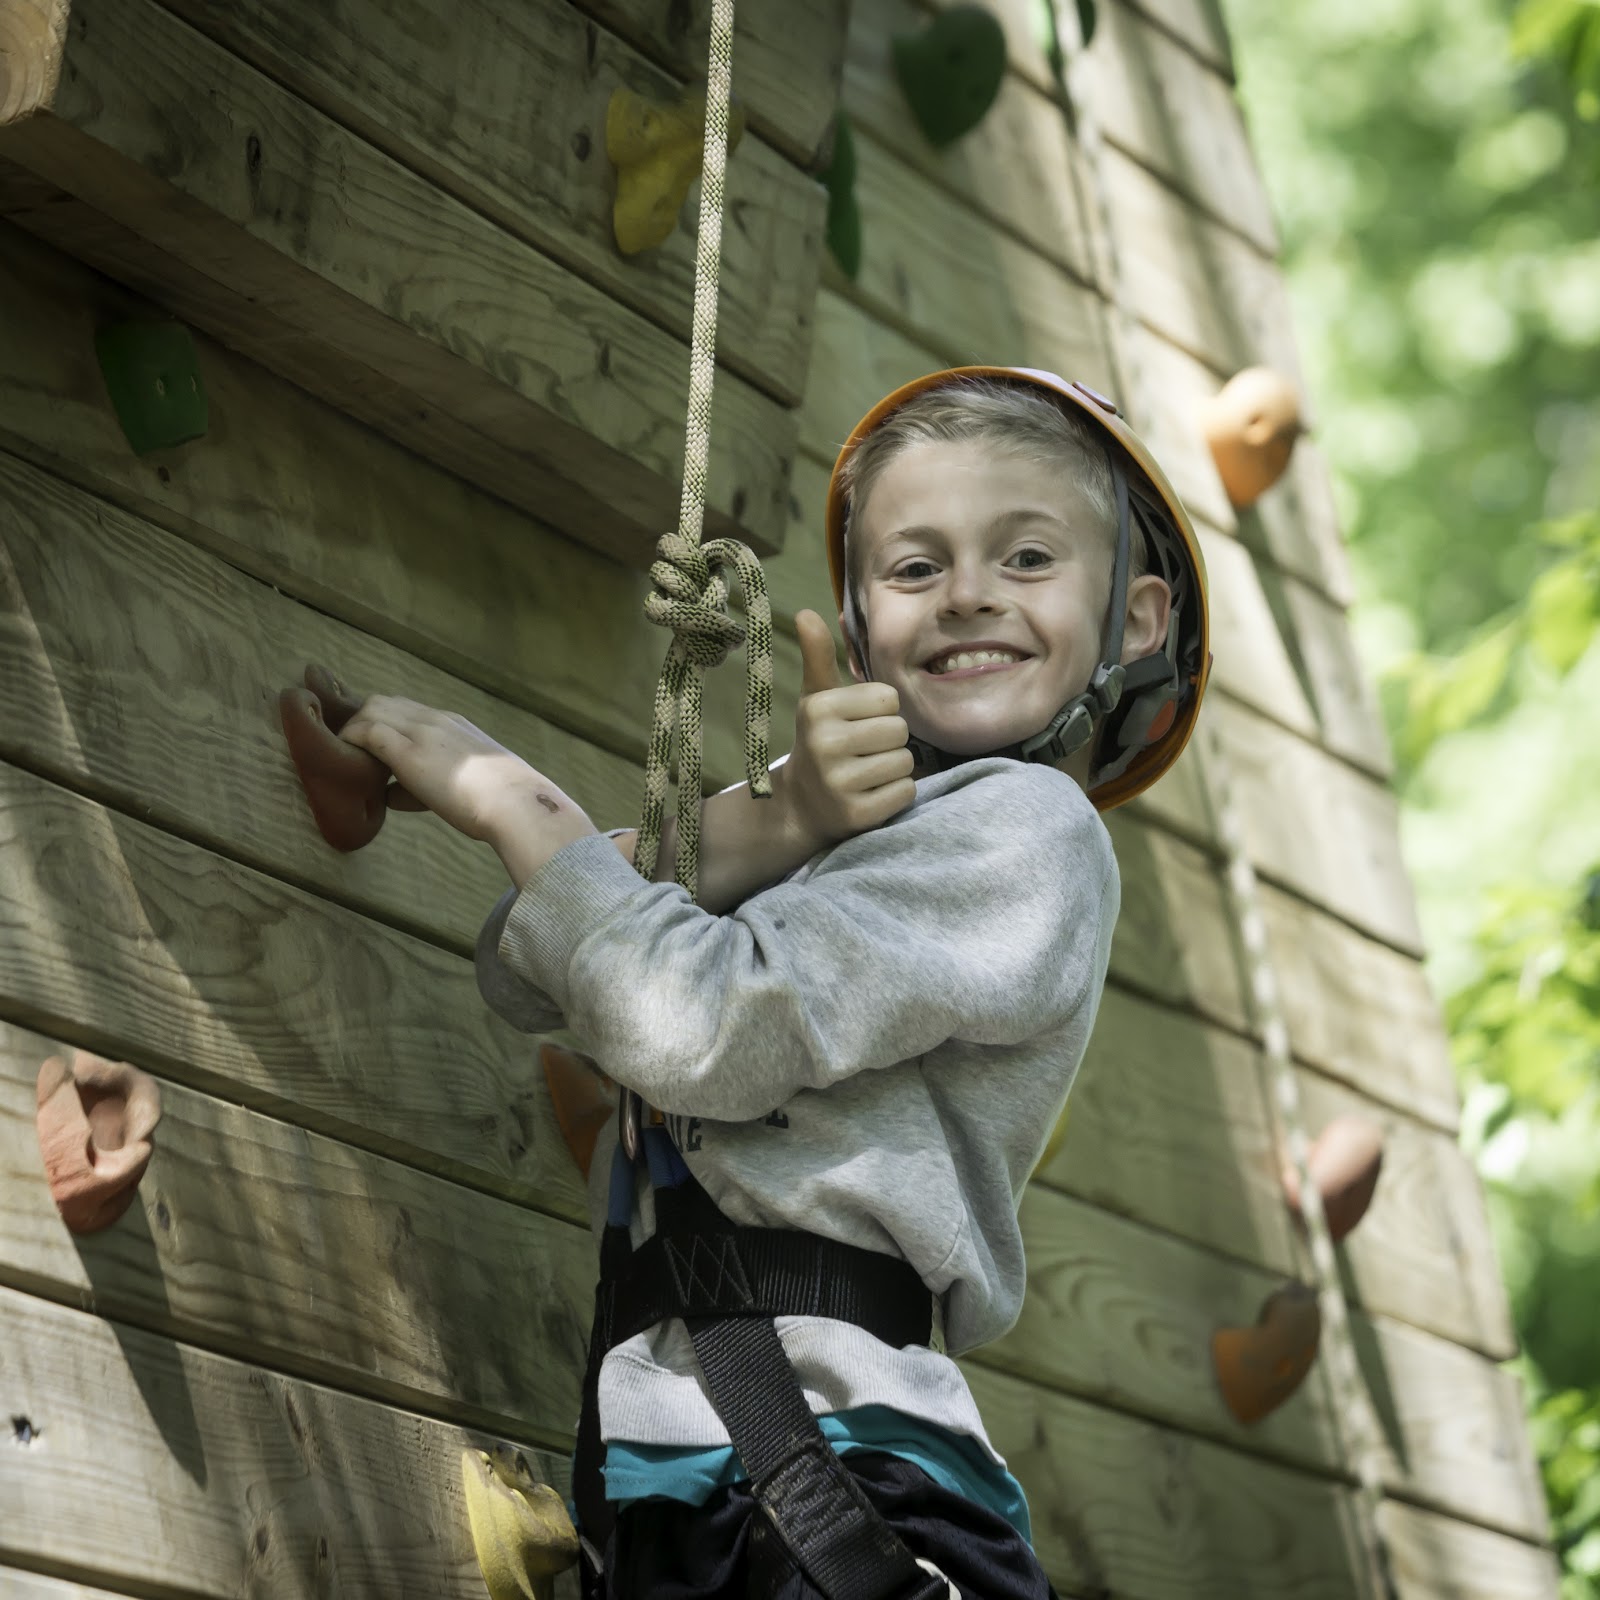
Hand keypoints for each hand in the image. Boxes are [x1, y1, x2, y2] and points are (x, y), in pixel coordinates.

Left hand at [336, 692, 570, 848]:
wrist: (513, 800)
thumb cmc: (499, 800)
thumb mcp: (468, 782)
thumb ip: (429, 785)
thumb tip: (391, 795)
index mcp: (453, 723)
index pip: (407, 708)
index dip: (384, 720)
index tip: (371, 741)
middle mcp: (435, 719)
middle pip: (383, 702)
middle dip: (363, 720)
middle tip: (352, 748)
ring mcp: (420, 732)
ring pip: (371, 709)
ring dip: (354, 729)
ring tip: (344, 754)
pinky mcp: (407, 751)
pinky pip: (366, 732)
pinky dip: (351, 741)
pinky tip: (345, 760)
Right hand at [781, 610, 914, 844]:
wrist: (801, 806)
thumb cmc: (819, 742)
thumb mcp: (816, 698)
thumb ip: (818, 656)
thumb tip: (805, 612)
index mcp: (819, 708)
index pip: (889, 698)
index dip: (880, 712)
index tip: (857, 724)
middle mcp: (825, 744)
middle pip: (899, 730)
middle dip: (888, 741)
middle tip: (862, 753)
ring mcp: (839, 783)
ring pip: (905, 761)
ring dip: (894, 768)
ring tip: (866, 773)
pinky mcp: (856, 815)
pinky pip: (905, 792)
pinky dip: (895, 794)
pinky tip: (870, 794)